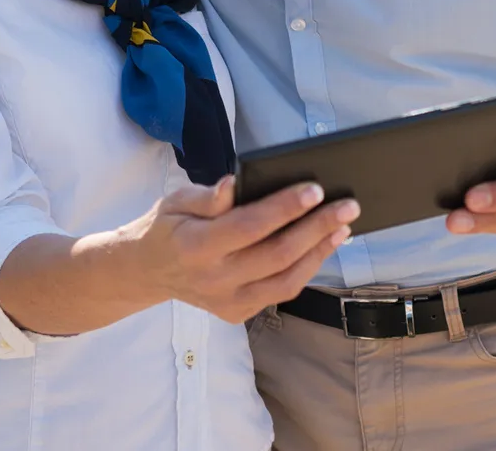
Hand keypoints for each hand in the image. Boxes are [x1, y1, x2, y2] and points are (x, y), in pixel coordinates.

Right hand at [135, 177, 357, 323]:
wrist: (147, 272)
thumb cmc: (168, 228)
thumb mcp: (176, 201)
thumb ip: (207, 197)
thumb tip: (234, 184)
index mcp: (195, 247)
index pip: (249, 227)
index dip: (284, 208)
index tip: (315, 189)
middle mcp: (213, 280)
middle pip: (276, 255)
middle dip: (317, 228)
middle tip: (348, 206)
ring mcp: (226, 302)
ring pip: (286, 281)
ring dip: (320, 252)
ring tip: (343, 227)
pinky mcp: (237, 312)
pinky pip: (280, 292)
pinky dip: (306, 269)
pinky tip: (322, 246)